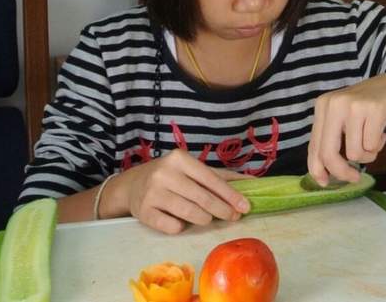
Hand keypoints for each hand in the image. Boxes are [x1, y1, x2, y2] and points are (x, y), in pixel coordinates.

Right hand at [112, 149, 251, 233]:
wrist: (132, 185)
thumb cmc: (170, 177)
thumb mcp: (192, 170)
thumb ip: (220, 176)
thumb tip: (253, 183)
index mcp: (179, 159)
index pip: (211, 179)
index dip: (230, 195)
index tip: (245, 207)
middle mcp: (165, 174)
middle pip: (202, 198)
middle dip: (222, 210)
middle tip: (232, 217)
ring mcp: (152, 193)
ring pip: (189, 213)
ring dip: (204, 219)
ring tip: (207, 219)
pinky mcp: (144, 213)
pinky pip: (172, 226)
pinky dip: (181, 227)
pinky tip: (181, 223)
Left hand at [305, 73, 385, 187]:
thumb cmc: (367, 109)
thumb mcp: (343, 120)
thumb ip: (331, 142)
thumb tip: (322, 177)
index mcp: (322, 106)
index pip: (314, 145)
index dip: (317, 169)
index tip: (325, 183)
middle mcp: (334, 104)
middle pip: (329, 153)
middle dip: (342, 172)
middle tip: (354, 177)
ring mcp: (354, 105)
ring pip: (354, 153)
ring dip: (368, 154)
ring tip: (373, 139)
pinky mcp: (374, 109)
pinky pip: (372, 145)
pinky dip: (379, 144)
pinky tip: (382, 130)